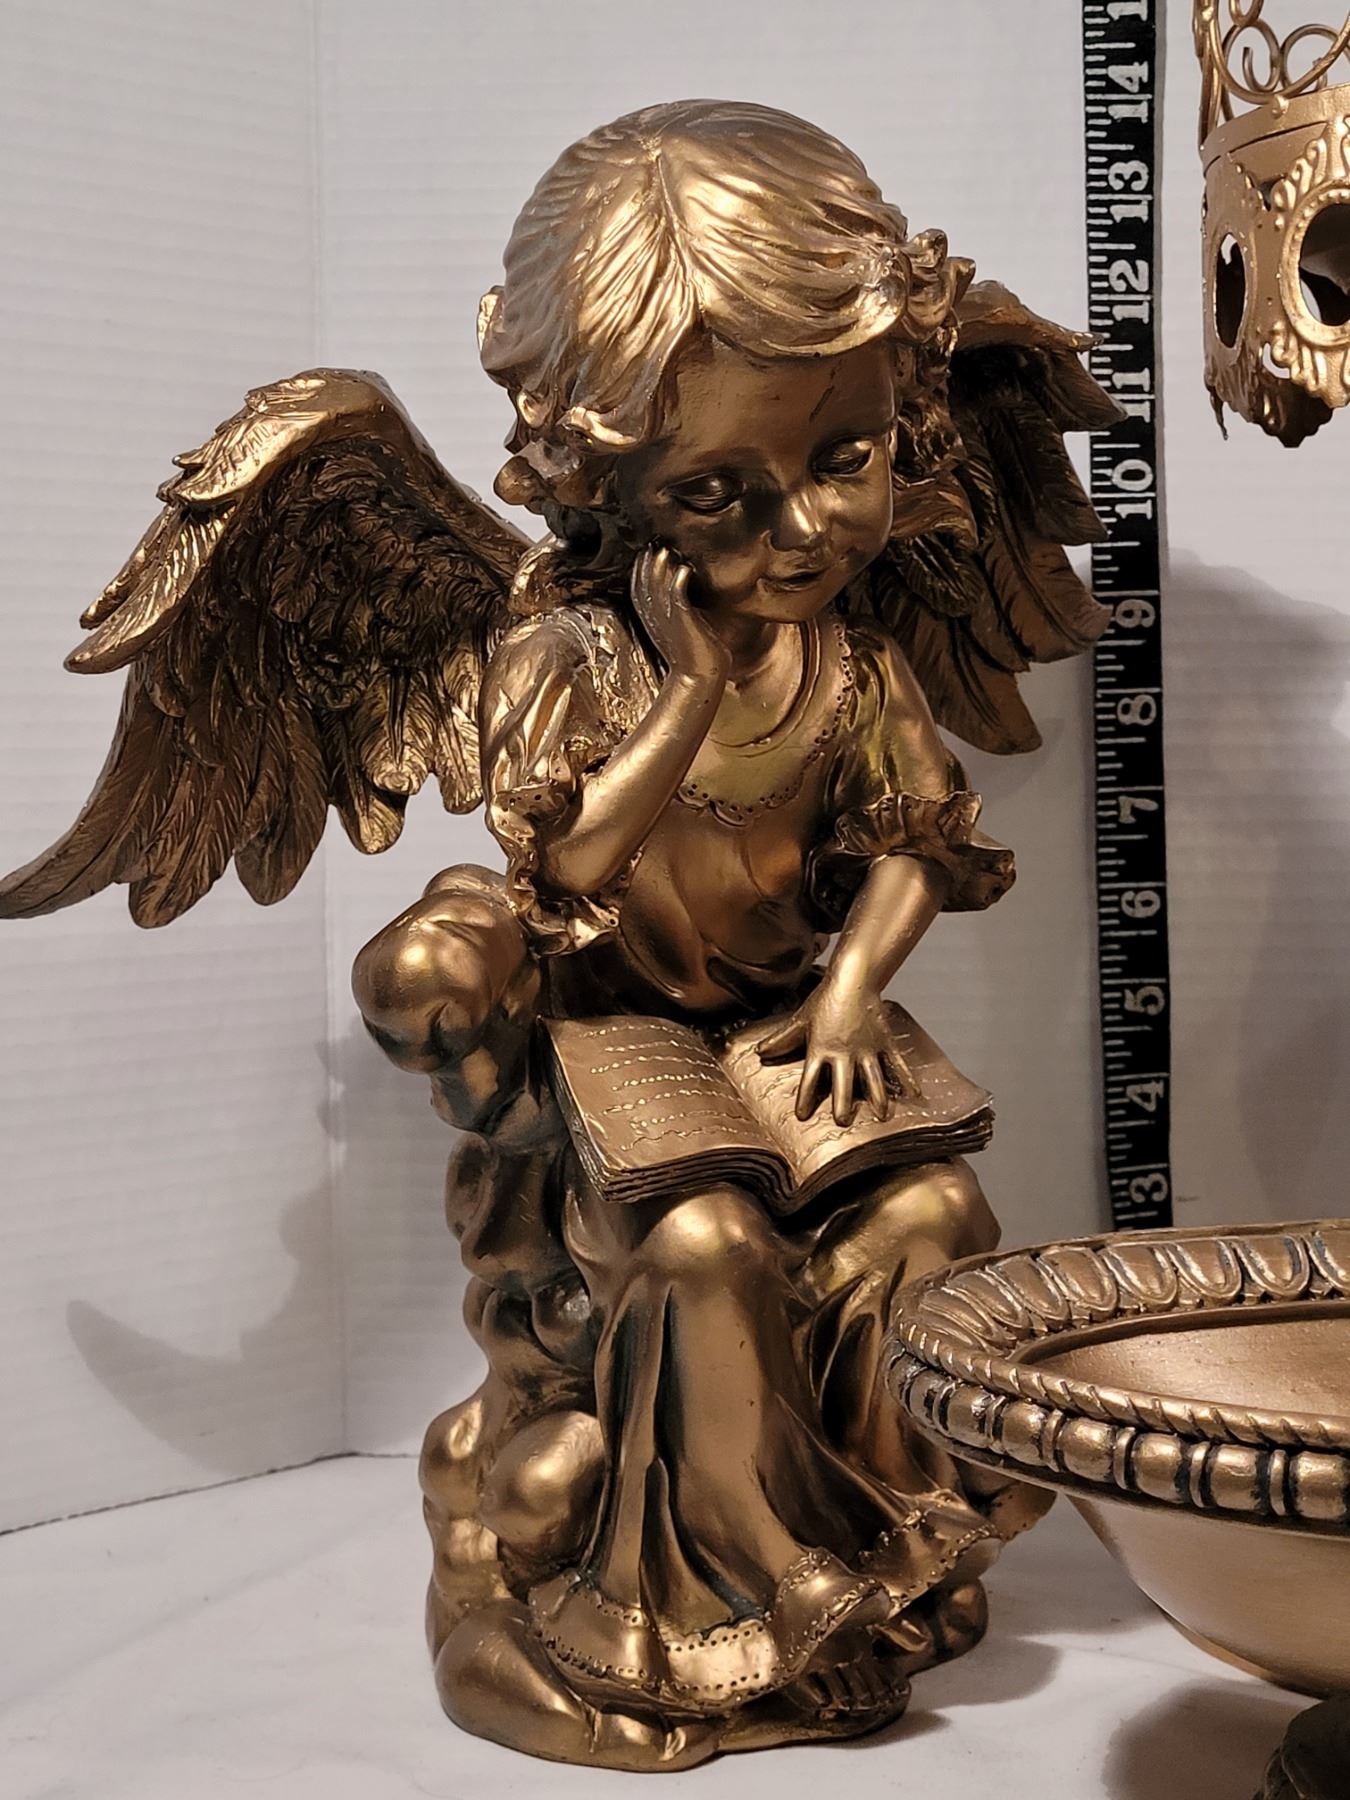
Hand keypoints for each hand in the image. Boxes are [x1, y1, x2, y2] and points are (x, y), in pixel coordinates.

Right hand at [630, 545, 728, 685]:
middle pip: (643, 587)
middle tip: (650, 546)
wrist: (701, 677)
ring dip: (660, 570)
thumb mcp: (680, 629)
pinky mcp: (683, 624)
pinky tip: (683, 570)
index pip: (639, 592)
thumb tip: (680, 594)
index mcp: (654, 621)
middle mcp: (657, 620)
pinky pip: (677, 600)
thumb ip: (677, 612)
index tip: (644, 553)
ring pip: (657, 591)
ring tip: (664, 552)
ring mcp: (668, 622)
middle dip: (646, 565)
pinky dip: (678, 584)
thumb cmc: (696, 655)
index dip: (640, 572)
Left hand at [756, 979, 917, 1126]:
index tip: (801, 1116)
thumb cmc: (825, 1000)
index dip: (805, 1098)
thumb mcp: (800, 1020)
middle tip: (843, 1122)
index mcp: (820, 1048)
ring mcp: (867, 1048)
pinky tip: (914, 1094)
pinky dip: (907, 1079)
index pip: (810, 1079)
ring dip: (878, 1099)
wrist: (854, 978)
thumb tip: (759, 1053)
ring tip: (882, 1117)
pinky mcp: (884, 1042)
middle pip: (843, 1085)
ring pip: (873, 1079)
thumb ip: (782, 1040)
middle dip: (843, 1105)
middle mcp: (844, 1052)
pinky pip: (897, 1064)